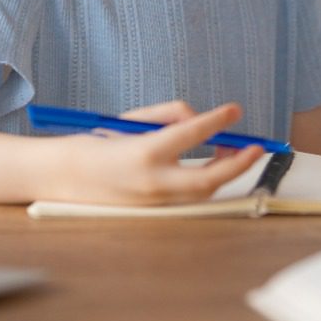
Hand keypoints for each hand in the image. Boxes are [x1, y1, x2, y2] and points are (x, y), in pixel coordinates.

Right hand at [53, 101, 264, 204]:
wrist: (64, 177)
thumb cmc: (101, 142)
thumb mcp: (134, 121)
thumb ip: (170, 117)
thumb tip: (201, 120)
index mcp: (144, 153)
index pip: (192, 134)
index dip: (218, 120)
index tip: (236, 109)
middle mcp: (151, 181)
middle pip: (207, 178)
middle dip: (238, 164)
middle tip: (256, 146)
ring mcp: (153, 201)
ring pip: (203, 191)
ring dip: (225, 172)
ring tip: (235, 149)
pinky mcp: (154, 211)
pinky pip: (190, 197)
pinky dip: (207, 181)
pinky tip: (216, 164)